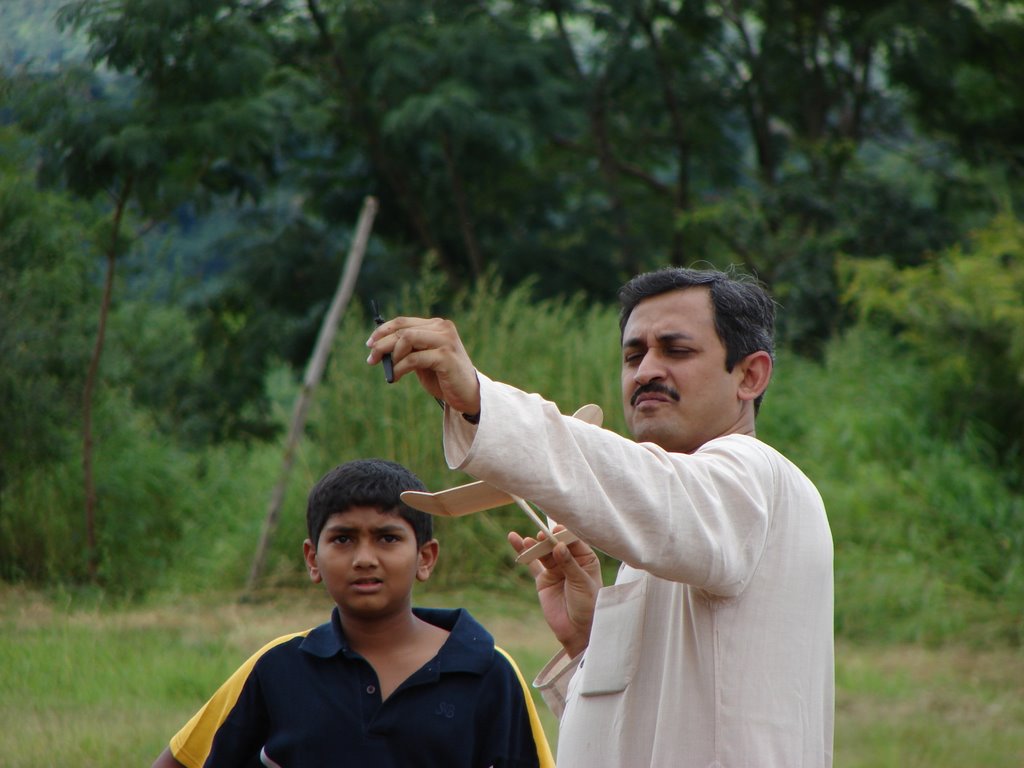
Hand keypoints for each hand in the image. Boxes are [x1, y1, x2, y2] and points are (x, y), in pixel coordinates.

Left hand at [366, 316, 480, 415]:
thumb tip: (378, 346)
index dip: (382, 331)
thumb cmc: (443, 377)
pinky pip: (414, 358)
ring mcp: (445, 341)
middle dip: (382, 344)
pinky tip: (396, 377)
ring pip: (407, 339)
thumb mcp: (422, 360)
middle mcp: (442, 328)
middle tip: (371, 359)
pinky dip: (400, 368)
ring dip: (392, 355)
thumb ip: (407, 349)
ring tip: (390, 370)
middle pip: (402, 329)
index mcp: (436, 325)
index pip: (402, 322)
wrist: (468, 394)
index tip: (369, 344)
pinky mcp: (446, 356)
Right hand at [508, 527, 602, 657]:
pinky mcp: (543, 579)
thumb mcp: (582, 583)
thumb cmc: (588, 605)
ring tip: (528, 541)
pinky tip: (515, 539)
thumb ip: (569, 564)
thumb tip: (558, 545)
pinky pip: (532, 563)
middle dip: (549, 539)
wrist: (578, 630)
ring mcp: (555, 569)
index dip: (565, 534)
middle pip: (556, 544)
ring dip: (535, 545)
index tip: (556, 530)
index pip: (574, 541)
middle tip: (542, 536)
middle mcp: (570, 560)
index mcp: (586, 558)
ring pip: (543, 552)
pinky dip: (523, 552)